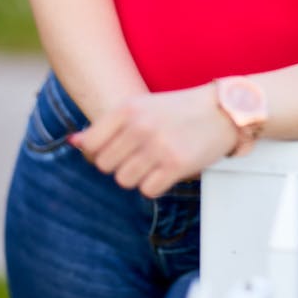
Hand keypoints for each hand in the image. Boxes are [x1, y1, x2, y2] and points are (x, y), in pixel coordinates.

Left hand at [68, 84, 238, 196]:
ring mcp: (156, 146)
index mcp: (128, 108)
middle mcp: (139, 126)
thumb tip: (74, 143)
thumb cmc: (179, 110)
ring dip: (139, 176)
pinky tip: (168, 169)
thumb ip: (107, 126)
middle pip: (105, 166)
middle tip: (142, 154)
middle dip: (121, 164)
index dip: (102, 151)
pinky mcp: (175, 165)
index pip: (91, 144)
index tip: (120, 147)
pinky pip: (147, 190)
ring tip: (156, 160)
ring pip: (124, 180)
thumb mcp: (141, 107)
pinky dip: (156, 184)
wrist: (222, 110)